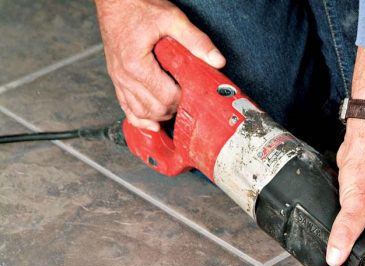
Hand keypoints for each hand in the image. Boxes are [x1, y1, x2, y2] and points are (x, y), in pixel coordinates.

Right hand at [95, 0, 225, 130]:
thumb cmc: (137, 6)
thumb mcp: (172, 18)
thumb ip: (195, 40)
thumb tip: (216, 60)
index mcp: (136, 64)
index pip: (166, 98)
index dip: (184, 98)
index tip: (194, 92)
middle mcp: (124, 75)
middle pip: (154, 109)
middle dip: (174, 109)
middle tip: (188, 99)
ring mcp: (118, 79)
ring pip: (140, 113)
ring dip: (159, 116)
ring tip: (175, 109)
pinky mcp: (116, 78)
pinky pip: (126, 107)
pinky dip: (139, 118)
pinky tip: (152, 123)